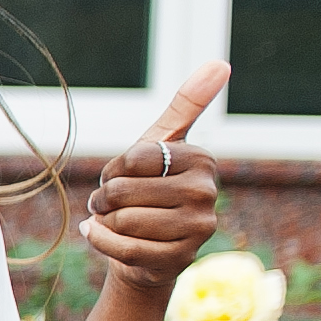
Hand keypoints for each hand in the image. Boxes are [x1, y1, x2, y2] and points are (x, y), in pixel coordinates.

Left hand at [81, 60, 225, 293]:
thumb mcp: (161, 144)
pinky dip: (101, 241)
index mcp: (202, 160)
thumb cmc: (149, 188)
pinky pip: (123, 248)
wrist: (146, 247)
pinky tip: (101, 235)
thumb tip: (220, 62)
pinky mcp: (181, 258)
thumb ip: (187, 104)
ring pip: (122, 219)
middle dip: (105, 198)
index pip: (133, 158)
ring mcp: (198, 228)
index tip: (127, 176)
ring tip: (117, 220)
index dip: (115, 169)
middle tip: (115, 203)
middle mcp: (208, 192)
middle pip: (123, 191)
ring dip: (105, 221)